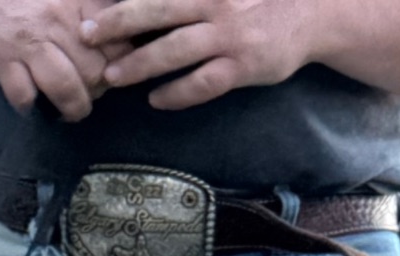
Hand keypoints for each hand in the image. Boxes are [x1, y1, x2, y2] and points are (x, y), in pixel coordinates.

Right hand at [0, 0, 117, 116]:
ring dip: (72, 108)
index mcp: (80, 4)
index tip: (110, 72)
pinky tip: (33, 103)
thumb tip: (128, 43)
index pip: (117, 46)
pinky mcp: (3, 62)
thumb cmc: (34, 1)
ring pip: (65, 87)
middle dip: (96, 92)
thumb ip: (98, 12)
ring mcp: (29, 43)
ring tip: (70, 111)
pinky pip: (24, 97)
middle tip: (89, 94)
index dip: (118, 67)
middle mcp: (57, 22)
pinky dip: (30, 107)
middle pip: (94, 72)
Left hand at [79, 0, 326, 106]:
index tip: (93, 6)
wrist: (313, 14)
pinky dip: (177, 93)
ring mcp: (229, 36)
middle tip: (86, 34)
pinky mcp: (243, 66)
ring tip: (112, 76)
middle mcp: (215, 3)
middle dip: (118, 22)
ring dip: (139, 63)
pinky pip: (203, 83)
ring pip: (174, 50)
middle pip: (157, 11)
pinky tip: (156, 101)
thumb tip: (154, 3)